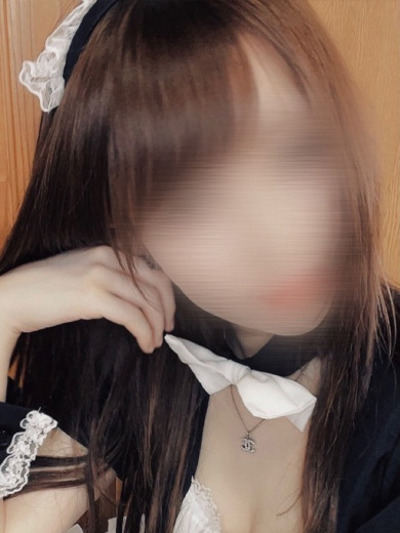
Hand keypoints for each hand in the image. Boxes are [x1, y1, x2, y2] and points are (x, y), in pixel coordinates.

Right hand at [0, 245, 174, 353]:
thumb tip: (138, 298)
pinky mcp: (93, 296)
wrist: (13, 296)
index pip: (152, 269)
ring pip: (147, 303)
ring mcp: (100, 275)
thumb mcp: (84, 272)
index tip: (167, 314)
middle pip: (156, 284)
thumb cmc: (46, 290)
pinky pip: (133, 317)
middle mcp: (107, 257)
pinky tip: (144, 344)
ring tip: (154, 343)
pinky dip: (144, 333)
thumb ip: (110, 276)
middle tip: (167, 330)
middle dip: (166, 310)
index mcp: (107, 250)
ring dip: (156, 327)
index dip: (166, 294)